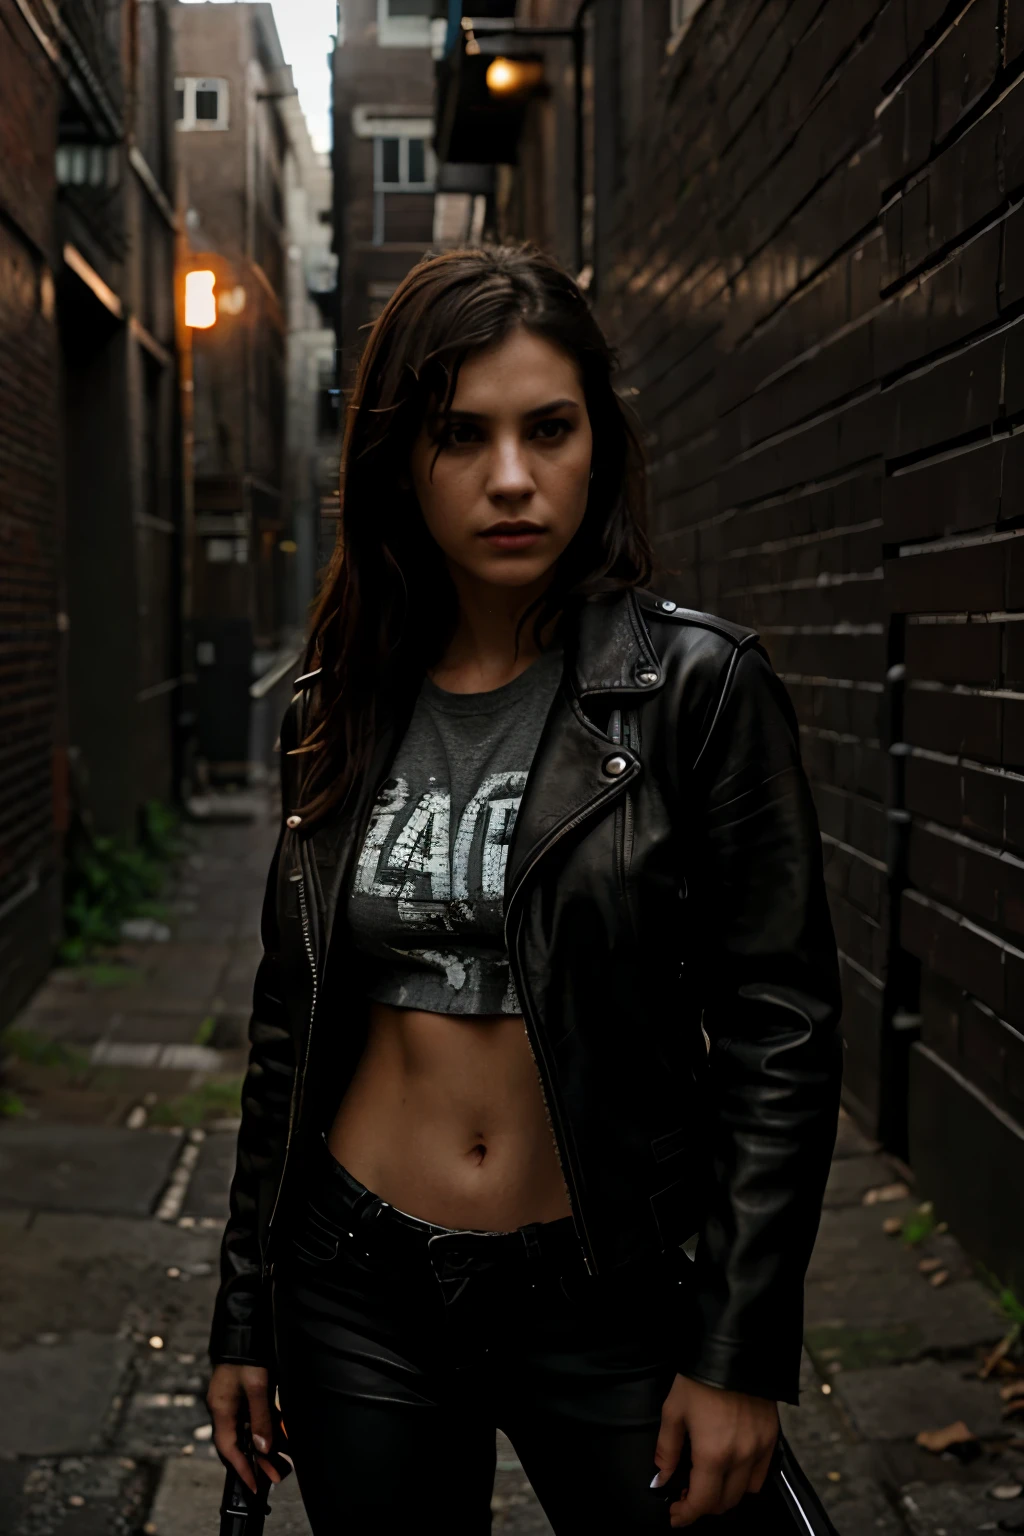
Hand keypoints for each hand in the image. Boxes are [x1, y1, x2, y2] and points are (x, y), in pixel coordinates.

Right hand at [207, 1363, 283, 1494]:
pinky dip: (271, 1427)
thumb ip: (260, 1418)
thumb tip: (262, 1448)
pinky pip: (259, 1416)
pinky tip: (284, 1437)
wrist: (248, 1324)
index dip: (241, 1468)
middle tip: (276, 1476)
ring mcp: (238, 1400)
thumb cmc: (247, 1353)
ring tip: (285, 1461)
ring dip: (267, 1445)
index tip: (254, 1486)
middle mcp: (227, 1407)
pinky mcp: (250, 1392)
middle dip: (257, 1461)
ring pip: (252, 1430)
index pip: (229, 1447)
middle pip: (241, 1441)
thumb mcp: (256, 1387)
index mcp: (221, 1408)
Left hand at [652, 1374, 778, 1527]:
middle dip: (704, 1504)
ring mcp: (760, 1449)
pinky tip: (732, 1466)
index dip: (686, 1514)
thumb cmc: (699, 1378)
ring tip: (710, 1479)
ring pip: (746, 1492)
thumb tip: (662, 1478)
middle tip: (688, 1493)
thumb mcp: (674, 1410)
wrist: (734, 1350)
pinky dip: (747, 1479)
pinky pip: (762, 1474)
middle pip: (725, 1502)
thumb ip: (668, 1450)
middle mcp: (740, 1458)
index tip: (675, 1514)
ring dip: (726, 1494)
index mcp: (713, 1454)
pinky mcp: (773, 1438)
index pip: (702, 1503)